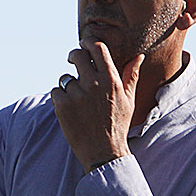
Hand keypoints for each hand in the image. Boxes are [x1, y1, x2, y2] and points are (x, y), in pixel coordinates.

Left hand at [51, 39, 144, 171]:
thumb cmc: (118, 124)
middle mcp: (94, 84)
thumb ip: (131, 75)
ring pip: (65, 77)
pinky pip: (56, 91)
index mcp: (111, 80)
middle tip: (73, 60)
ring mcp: (77, 95)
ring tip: (77, 99)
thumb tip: (139, 56)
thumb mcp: (129, 100)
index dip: (88, 43)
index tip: (84, 45)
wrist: (103, 152)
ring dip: (68, 84)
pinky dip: (60, 98)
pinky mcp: (63, 106)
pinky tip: (70, 109)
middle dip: (74, 56)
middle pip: (77, 56)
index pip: (97, 48)